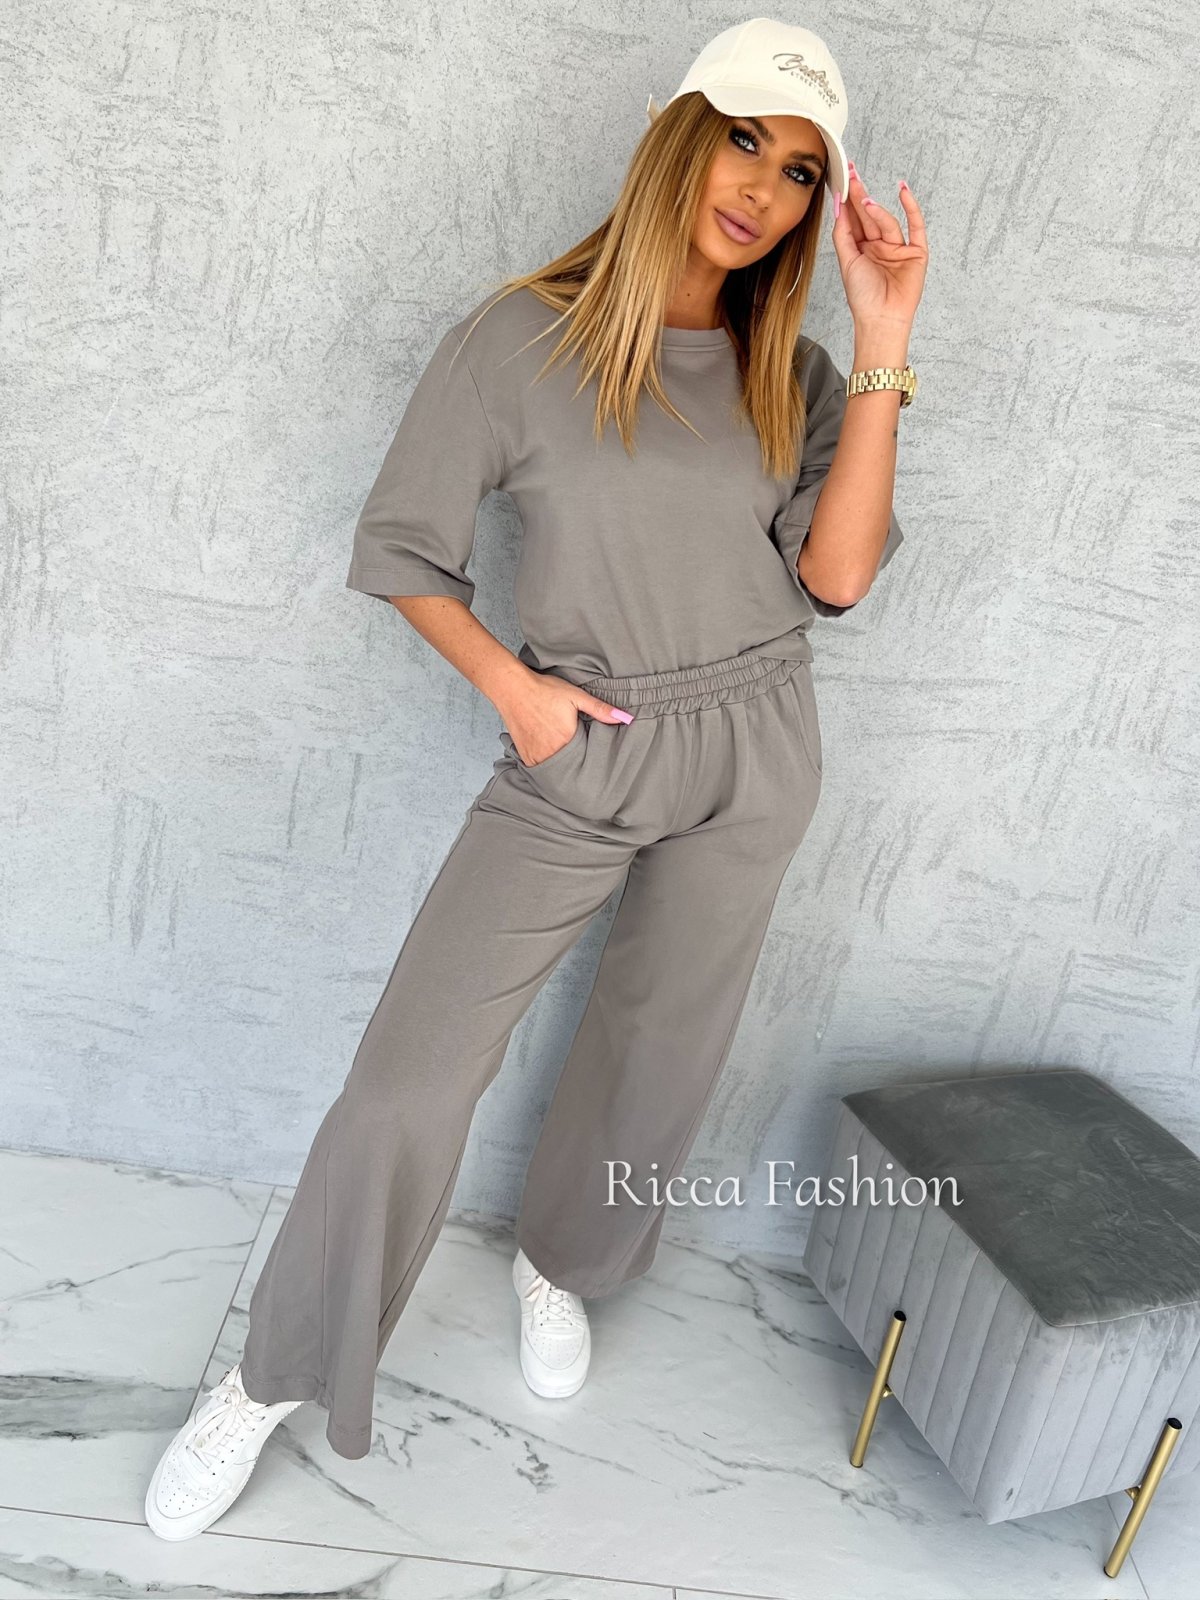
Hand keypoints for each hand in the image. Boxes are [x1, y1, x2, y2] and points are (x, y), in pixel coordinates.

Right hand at [497, 672, 632, 766]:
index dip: (592, 760)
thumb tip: (626, 718)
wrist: (512, 688)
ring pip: (555, 771)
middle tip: (584, 765)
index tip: (596, 759)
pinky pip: (539, 769)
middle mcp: (550, 752)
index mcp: (567, 740)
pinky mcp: (525, 756)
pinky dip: (547, 766)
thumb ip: (600, 709)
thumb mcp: (576, 696)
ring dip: (562, 768)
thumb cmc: (544, 691)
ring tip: (569, 762)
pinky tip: (553, 758)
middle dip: (578, 766)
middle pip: (570, 768)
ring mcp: (535, 756)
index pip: (586, 760)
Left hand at [830, 162, 927, 331]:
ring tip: (865, 200)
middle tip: (852, 174)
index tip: (841, 181)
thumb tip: (838, 207)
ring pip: (887, 222)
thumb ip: (843, 233)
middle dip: (860, 196)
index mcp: (862, 250)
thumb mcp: (847, 261)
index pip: (855, 220)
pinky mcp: (916, 253)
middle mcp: (880, 247)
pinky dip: (911, 209)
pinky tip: (903, 191)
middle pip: (870, 216)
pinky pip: (915, 227)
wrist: (881, 319)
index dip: (848, 202)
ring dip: (876, 210)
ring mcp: (898, 249)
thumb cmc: (863, 297)